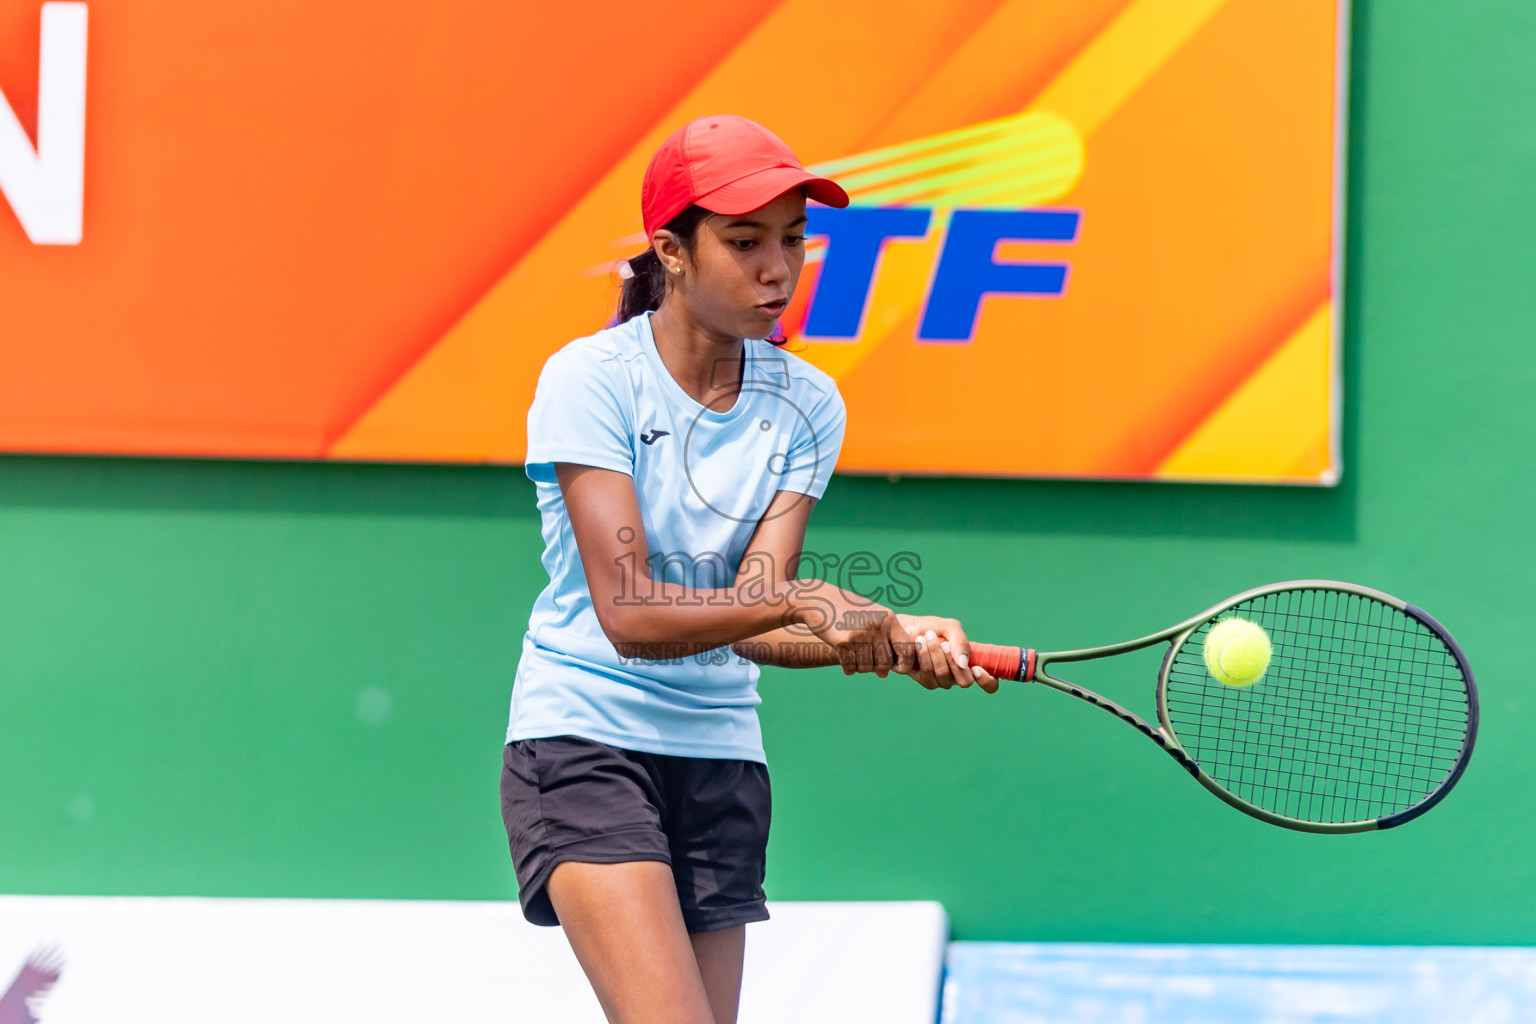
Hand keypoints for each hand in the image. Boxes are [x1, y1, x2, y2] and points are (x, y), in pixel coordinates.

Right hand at [791, 582, 915, 677]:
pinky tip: (845, 663)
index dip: (904, 664)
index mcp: (889, 619)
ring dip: (860, 668)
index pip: (907, 649)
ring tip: (854, 658)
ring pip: (867, 667)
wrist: (819, 599)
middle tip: (865, 660)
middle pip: (885, 663)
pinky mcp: (842, 641)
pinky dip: (848, 669)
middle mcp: (876, 626)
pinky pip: (850, 667)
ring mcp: (859, 634)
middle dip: (876, 667)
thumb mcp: (872, 618)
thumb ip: (882, 644)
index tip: (895, 668)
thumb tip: (884, 675)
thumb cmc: (849, 610)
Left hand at [894, 614, 999, 692]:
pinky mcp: (921, 679)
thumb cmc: (929, 627)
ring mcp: (938, 680)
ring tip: (927, 636)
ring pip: (944, 677)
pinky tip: (918, 642)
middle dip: (954, 661)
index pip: (989, 684)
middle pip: (964, 681)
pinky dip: (924, 655)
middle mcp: (955, 676)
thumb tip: (964, 664)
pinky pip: (927, 674)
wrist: (902, 625)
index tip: (976, 668)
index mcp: (968, 665)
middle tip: (944, 643)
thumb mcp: (949, 627)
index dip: (987, 681)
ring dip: (936, 654)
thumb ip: (961, 641)